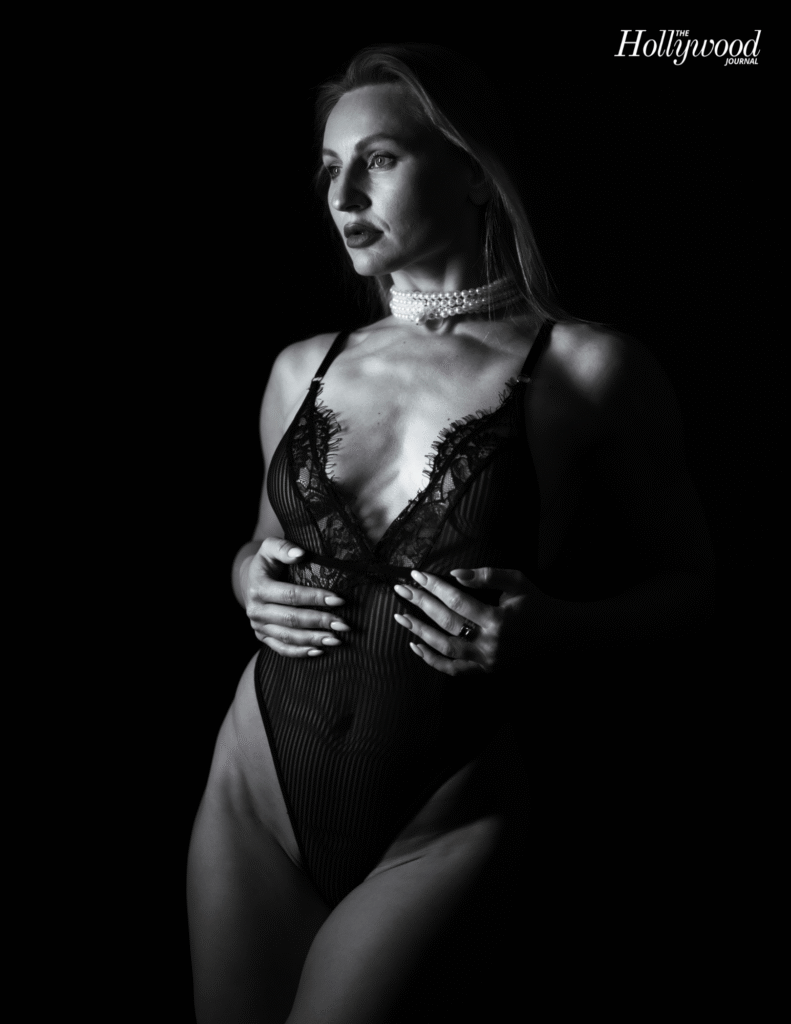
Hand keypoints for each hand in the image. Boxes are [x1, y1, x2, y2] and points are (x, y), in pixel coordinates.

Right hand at [245, 537, 349, 656]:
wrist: (249, 580)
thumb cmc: (267, 562)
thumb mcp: (269, 548)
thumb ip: (283, 547)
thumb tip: (300, 553)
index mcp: (258, 588)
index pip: (290, 595)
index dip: (315, 598)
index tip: (339, 600)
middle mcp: (256, 610)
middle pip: (291, 619)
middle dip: (319, 622)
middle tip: (344, 624)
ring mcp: (258, 627)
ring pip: (288, 637)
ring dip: (313, 640)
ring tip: (337, 639)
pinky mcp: (262, 637)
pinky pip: (281, 649)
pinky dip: (300, 652)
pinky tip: (319, 651)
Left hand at [392, 567, 540, 675]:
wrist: (562, 639)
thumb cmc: (539, 605)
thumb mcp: (519, 583)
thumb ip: (488, 575)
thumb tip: (456, 573)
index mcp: (498, 618)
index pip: (457, 600)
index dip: (435, 587)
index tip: (416, 575)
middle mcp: (490, 643)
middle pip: (446, 622)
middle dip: (421, 604)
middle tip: (401, 590)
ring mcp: (486, 661)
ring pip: (445, 648)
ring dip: (420, 632)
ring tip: (401, 617)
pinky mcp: (486, 672)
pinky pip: (453, 670)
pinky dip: (432, 660)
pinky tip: (415, 646)